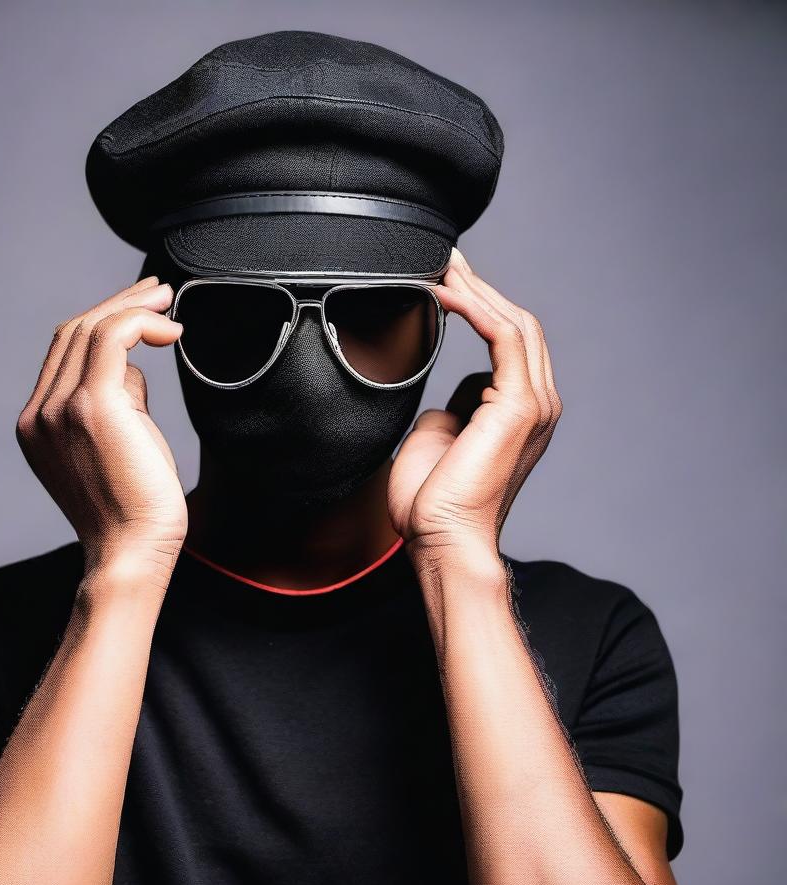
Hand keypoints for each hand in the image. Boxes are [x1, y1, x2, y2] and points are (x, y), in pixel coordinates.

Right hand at [16, 276, 187, 581]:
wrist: (133, 553)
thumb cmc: (135, 507)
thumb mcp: (118, 443)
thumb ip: (116, 401)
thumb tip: (133, 366)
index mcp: (38, 423)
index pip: (63, 352)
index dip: (102, 320)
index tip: (141, 308)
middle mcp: (39, 413)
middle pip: (73, 332)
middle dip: (119, 303)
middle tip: (160, 291)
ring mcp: (59, 409)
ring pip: (91, 328)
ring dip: (133, 306)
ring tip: (169, 300)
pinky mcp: (90, 407)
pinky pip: (113, 339)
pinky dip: (142, 322)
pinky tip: (171, 331)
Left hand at [388, 248, 561, 561]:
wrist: (440, 539)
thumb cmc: (433, 502)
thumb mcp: (441, 437)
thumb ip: (455, 407)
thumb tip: (451, 393)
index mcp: (520, 411)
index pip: (508, 342)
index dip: (479, 306)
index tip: (444, 280)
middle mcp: (537, 403)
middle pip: (516, 324)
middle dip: (479, 287)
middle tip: (442, 258)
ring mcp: (535, 403)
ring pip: (515, 324)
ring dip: (477, 290)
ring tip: (441, 266)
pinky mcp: (521, 404)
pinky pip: (503, 337)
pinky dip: (475, 309)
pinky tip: (445, 294)